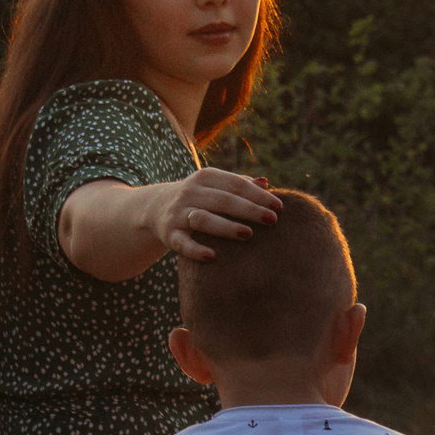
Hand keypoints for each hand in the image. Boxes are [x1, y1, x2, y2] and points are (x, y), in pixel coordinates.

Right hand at [152, 168, 280, 261]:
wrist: (156, 208)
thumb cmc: (200, 198)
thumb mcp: (216, 186)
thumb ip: (240, 185)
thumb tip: (266, 183)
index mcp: (206, 177)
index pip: (236, 184)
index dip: (258, 195)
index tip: (279, 207)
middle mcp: (191, 192)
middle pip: (223, 200)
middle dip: (249, 210)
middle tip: (272, 221)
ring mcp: (179, 213)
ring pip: (203, 219)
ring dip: (226, 227)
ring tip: (248, 234)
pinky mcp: (169, 234)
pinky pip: (182, 243)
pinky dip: (195, 250)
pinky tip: (212, 257)